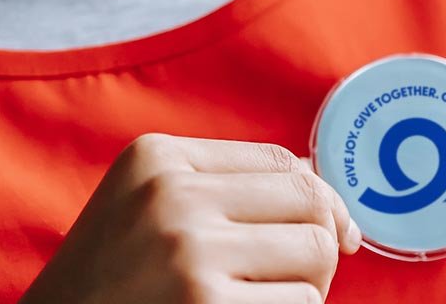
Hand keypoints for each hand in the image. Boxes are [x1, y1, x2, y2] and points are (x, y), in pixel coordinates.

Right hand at [19, 131, 360, 303]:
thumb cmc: (108, 279)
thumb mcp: (141, 203)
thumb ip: (217, 182)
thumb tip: (317, 181)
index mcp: (156, 157)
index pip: (280, 160)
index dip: (323, 197)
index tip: (337, 229)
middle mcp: (173, 196)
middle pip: (308, 202)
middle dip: (321, 242)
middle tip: (296, 275)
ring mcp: (191, 255)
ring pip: (314, 258)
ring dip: (305, 289)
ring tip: (259, 299)